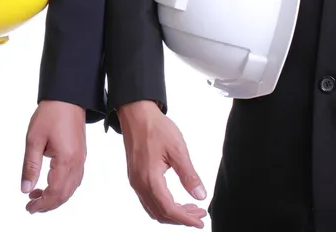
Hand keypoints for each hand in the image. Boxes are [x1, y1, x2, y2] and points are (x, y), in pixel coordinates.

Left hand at [21, 100, 85, 213]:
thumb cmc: (52, 113)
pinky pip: (75, 179)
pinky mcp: (80, 154)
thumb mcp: (33, 139)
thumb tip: (25, 188)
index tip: (29, 207)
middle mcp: (77, 162)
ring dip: (56, 197)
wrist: (67, 98)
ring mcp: (81, 159)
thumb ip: (30, 166)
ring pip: (71, 188)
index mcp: (66, 159)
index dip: (42, 203)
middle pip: (65, 194)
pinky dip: (63, 187)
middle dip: (48, 204)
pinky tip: (51, 184)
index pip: (55, 192)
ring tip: (38, 196)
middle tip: (32, 206)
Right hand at [118, 100, 206, 227]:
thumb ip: (189, 175)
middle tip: (199, 213)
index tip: (201, 221)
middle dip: (181, 218)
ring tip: (190, 207)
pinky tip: (175, 199)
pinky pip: (148, 200)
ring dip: (172, 213)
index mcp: (150, 178)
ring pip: (153, 209)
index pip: (169, 209)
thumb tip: (200, 195)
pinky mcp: (135, 176)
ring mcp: (135, 181)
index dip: (186, 219)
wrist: (136, 114)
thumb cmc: (155, 128)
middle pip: (160, 213)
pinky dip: (162, 205)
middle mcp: (139, 183)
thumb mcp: (177, 150)